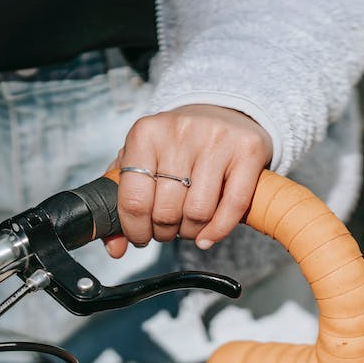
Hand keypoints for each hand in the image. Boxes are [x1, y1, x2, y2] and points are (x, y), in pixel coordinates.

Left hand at [104, 104, 272, 257]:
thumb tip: (115, 248)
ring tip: (188, 227)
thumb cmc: (177, 146)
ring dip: (191, 232)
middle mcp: (179, 132)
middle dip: (164, 232)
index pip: (133, 200)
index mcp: (145, 133)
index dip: (135, 230)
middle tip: (167, 230)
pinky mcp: (248, 150)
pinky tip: (208, 236)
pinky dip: (219, 230)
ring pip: (198, 212)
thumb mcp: (143, 161)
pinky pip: (233, 205)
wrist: (222, 113)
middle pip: (166, 211)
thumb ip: (121, 201)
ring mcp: (216, 140)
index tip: (141, 237)